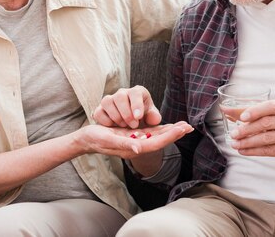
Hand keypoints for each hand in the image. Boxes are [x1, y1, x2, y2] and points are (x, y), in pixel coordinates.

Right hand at [75, 121, 192, 159]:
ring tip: (182, 126)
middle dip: (174, 133)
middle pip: (160, 139)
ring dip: (169, 131)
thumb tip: (139, 148)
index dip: (170, 135)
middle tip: (189, 126)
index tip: (182, 128)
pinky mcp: (132, 136)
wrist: (85, 139)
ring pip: (157, 136)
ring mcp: (135, 141)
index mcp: (133, 148)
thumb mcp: (108, 140)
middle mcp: (136, 145)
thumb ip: (124, 144)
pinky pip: (150, 133)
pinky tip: (165, 126)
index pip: (157, 142)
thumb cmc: (95, 139)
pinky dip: (160, 129)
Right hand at [93, 85, 160, 128]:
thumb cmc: (142, 119)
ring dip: (116, 116)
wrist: (130, 124)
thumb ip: (154, 117)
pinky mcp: (100, 109)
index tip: (138, 117)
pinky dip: (105, 121)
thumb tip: (155, 119)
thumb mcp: (150, 118)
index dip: (136, 104)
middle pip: (120, 96)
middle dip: (126, 113)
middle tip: (133, 125)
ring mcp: (109, 100)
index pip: (135, 93)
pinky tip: (113, 127)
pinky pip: (98, 112)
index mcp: (137, 92)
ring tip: (124, 126)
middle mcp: (122, 93)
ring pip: (107, 101)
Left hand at [229, 100, 274, 166]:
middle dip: (247, 129)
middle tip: (233, 133)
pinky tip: (243, 150)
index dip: (255, 111)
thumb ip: (254, 111)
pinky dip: (254, 151)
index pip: (271, 106)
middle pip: (266, 123)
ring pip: (266, 139)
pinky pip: (269, 150)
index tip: (242, 117)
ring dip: (247, 142)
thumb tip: (227, 110)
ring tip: (234, 143)